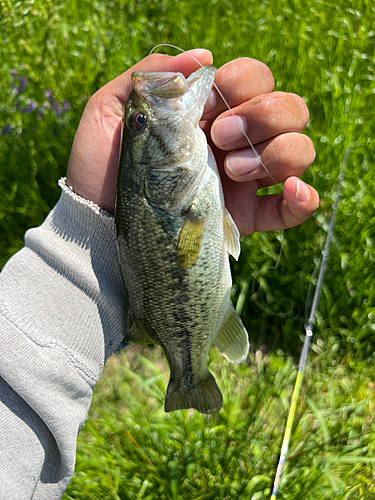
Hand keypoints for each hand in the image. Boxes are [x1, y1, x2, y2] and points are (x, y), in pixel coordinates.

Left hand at [66, 50, 317, 235]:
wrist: (97, 224)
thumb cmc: (99, 169)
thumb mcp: (109, 112)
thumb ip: (150, 77)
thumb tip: (203, 56)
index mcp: (205, 114)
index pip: (252, 80)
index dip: (244, 81)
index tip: (213, 99)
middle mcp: (233, 142)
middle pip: (287, 109)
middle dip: (262, 115)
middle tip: (221, 137)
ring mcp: (244, 181)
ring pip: (298, 150)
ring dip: (277, 153)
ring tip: (233, 171)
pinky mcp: (248, 218)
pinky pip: (294, 207)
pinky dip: (304, 197)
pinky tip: (290, 190)